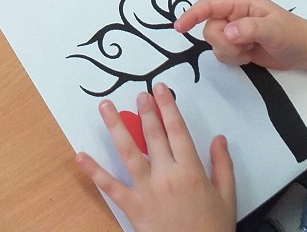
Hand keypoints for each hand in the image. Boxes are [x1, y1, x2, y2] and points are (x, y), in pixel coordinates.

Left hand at [76, 83, 234, 231]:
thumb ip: (223, 167)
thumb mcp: (227, 199)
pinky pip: (110, 187)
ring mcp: (147, 190)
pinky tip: (80, 156)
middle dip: (145, 111)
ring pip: (128, 151)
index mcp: (191, 171)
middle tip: (138, 93)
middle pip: (153, 135)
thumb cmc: (211, 231)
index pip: (177, 131)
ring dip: (115, 126)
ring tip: (105, 107)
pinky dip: (94, 172)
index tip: (160, 90)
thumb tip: (219, 139)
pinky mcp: (133, 206)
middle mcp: (167, 175)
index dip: (168, 107)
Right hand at [175, 0, 306, 71]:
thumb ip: (249, 28)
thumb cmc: (291, 34)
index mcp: (238, 2)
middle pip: (209, 29)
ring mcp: (232, 30)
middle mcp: (231, 14)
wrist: (304, 51)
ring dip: (230, 52)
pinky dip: (233, 59)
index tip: (180, 27)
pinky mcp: (235, 45)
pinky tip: (249, 56)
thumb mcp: (273, 29)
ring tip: (250, 51)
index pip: (208, 5)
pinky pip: (221, 53)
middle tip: (245, 47)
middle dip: (224, 42)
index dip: (192, 14)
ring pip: (214, 43)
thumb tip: (227, 32)